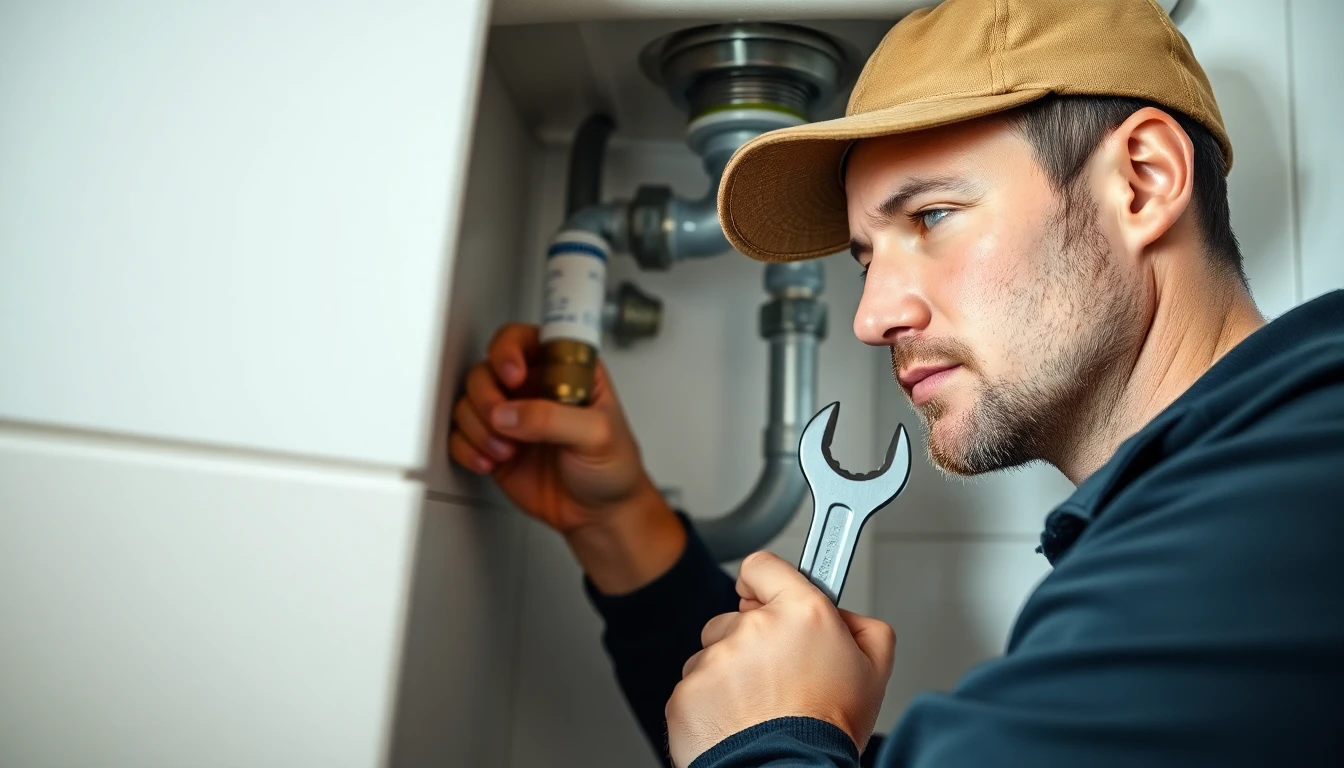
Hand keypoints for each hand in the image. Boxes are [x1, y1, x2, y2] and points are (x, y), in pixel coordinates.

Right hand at [449, 323, 683, 591]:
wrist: (601, 514)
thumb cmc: (613, 468)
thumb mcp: (598, 435)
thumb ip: (553, 418)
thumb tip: (510, 413)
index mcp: (565, 370)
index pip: (526, 339)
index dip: (510, 350)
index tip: (513, 375)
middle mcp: (534, 388)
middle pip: (486, 369)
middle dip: (487, 397)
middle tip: (502, 422)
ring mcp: (512, 416)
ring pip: (469, 401)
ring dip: (478, 427)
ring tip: (506, 450)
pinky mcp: (494, 444)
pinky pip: (461, 435)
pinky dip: (467, 448)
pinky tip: (490, 461)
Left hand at [666, 552, 895, 766]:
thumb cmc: (827, 732)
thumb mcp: (875, 671)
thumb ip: (863, 626)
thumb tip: (846, 615)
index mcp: (800, 613)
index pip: (762, 566)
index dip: (764, 583)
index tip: (765, 597)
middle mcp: (753, 628)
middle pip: (736, 617)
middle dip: (750, 641)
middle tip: (776, 679)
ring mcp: (715, 659)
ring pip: (712, 655)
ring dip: (728, 674)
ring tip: (758, 707)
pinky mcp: (687, 691)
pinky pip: (694, 687)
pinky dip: (709, 704)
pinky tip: (736, 723)